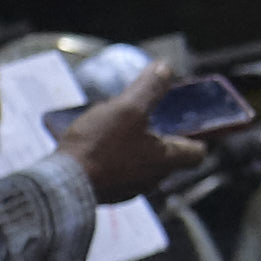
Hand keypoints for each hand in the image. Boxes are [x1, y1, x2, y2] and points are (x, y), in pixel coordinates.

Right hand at [60, 81, 187, 204]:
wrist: (62, 183)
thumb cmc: (99, 147)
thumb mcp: (128, 108)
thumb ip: (149, 88)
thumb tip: (165, 68)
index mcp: (165, 160)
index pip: (196, 153)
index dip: (198, 139)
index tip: (191, 127)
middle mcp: (151, 179)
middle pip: (167, 157)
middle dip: (158, 137)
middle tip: (145, 117)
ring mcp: (128, 188)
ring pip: (140, 164)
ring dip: (133, 146)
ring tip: (114, 127)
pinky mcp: (107, 192)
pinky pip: (117, 171)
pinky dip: (112, 157)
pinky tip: (95, 143)